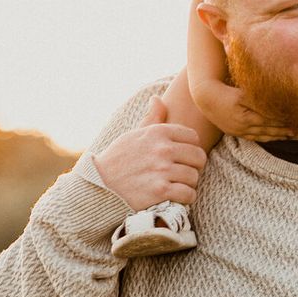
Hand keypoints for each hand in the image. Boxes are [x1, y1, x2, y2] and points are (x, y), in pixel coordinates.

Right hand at [92, 98, 209, 209]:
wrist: (99, 185)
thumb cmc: (118, 159)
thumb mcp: (133, 134)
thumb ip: (151, 118)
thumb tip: (157, 98)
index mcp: (158, 132)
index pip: (193, 137)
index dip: (190, 148)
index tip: (182, 157)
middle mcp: (162, 149)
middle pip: (198, 157)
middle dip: (193, 166)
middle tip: (183, 173)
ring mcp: (162, 170)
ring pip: (194, 176)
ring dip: (188, 184)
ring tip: (178, 185)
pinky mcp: (160, 191)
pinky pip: (189, 194)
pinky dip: (186, 198)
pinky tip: (177, 197)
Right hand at [198, 79, 291, 141]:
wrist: (206, 97)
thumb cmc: (225, 92)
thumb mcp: (242, 94)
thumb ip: (258, 99)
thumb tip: (275, 102)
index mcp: (246, 118)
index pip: (269, 121)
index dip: (282, 122)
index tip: (294, 121)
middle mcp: (242, 127)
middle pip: (266, 131)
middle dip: (281, 132)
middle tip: (295, 132)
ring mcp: (237, 131)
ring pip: (259, 136)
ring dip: (273, 137)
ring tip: (285, 137)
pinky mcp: (233, 132)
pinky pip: (251, 138)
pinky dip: (262, 138)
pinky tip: (269, 137)